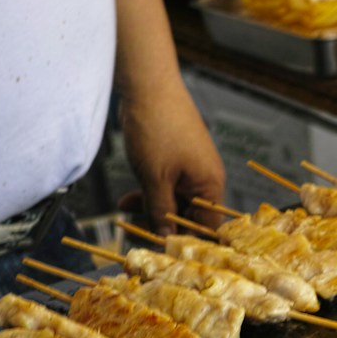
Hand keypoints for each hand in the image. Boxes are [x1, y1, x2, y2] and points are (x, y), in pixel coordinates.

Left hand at [119, 80, 225, 234]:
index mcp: (210, 186)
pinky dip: (150, 192)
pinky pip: (167, 184)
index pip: (206, 227)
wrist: (148, 85)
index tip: (164, 252)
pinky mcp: (177, 158)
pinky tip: (128, 197)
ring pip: (174, 200)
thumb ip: (160, 211)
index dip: (186, 241)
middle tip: (137, 234)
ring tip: (126, 209)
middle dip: (163, 224)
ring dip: (151, 207)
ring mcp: (192, 167)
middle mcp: (206, 178)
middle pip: (189, 215)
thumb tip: (164, 238)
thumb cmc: (157, 130)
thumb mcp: (154, 178)